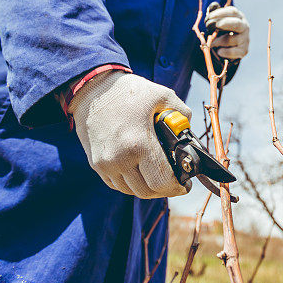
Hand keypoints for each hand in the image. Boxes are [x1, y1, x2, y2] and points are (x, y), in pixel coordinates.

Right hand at [68, 69, 191, 197]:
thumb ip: (182, 114)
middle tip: (174, 181)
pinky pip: (117, 185)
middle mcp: (119, 159)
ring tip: (157, 174)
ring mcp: (105, 164)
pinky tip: (140, 170)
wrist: (93, 90)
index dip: (177, 188)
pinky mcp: (96, 164)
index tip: (185, 185)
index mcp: (138, 143)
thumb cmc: (128, 92)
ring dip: (147, 187)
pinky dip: (131, 183)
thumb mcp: (162, 95)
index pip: (161, 182)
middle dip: (164, 189)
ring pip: (131, 191)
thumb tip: (189, 133)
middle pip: (147, 192)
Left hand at [204, 2, 249, 59]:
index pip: (232, 12)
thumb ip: (215, 13)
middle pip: (236, 24)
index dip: (219, 14)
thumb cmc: (223, 31)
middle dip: (221, 24)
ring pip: (232, 39)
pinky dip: (225, 52)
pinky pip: (234, 51)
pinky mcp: (244, 50)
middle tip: (209, 26)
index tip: (208, 18)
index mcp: (239, 16)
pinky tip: (218, 51)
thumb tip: (213, 5)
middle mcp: (244, 26)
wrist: (229, 48)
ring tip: (211, 43)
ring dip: (218, 41)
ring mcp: (245, 39)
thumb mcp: (218, 21)